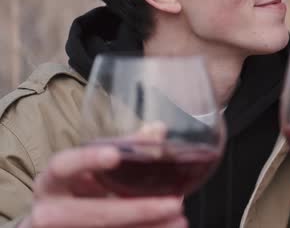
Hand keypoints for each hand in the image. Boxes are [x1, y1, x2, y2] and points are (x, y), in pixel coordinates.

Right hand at [18, 146, 185, 227]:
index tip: (115, 155)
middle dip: (136, 210)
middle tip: (174, 203)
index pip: (62, 165)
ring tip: (179, 220)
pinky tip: (166, 227)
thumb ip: (123, 147)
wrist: (54, 222)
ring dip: (147, 227)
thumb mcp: (91, 168)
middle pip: (91, 213)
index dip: (87, 159)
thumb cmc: (76, 189)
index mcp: (52, 181)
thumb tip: (157, 129)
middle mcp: (50, 210)